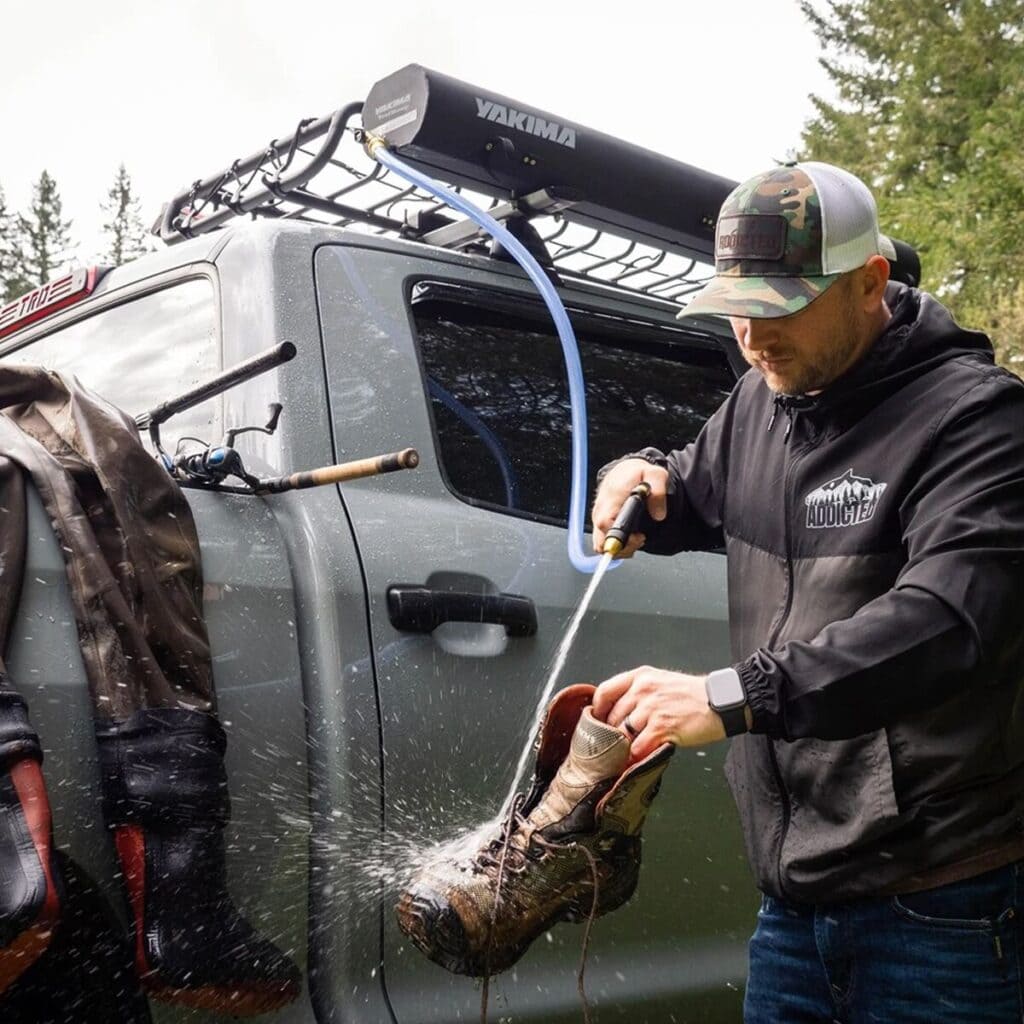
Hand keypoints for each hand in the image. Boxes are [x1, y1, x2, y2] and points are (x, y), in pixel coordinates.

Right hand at [591, 459, 668, 556]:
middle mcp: (600, 510)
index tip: (640, 536)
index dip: (622, 537)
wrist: (624, 471)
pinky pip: (602, 543)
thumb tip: (658, 515)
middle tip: (641, 537)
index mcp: (611, 497)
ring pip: (601, 545)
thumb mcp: (656, 475)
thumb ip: (659, 492)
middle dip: (623, 547)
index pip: (606, 523)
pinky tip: (630, 537)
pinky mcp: (599, 525)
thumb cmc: (638, 474)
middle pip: (601, 541)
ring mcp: (597, 519)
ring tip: (637, 537)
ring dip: (621, 548)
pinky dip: (618, 546)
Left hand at [591, 666, 723, 758]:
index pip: (605, 691)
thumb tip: (619, 711)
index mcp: (640, 676)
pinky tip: (638, 759)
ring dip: (622, 746)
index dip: (598, 710)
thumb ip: (639, 692)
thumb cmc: (693, 694)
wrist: (720, 702)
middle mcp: (643, 689)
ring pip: (622, 732)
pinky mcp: (662, 726)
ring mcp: (652, 708)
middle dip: (611, 733)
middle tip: (612, 744)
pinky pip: (638, 746)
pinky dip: (635, 756)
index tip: (597, 721)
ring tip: (624, 754)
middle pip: (612, 716)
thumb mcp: (661, 681)